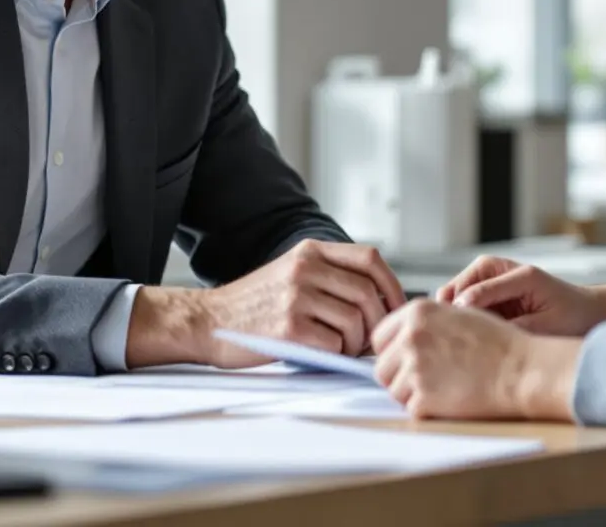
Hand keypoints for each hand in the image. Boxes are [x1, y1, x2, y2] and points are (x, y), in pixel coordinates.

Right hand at [128, 240, 405, 368]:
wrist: (208, 320)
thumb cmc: (255, 305)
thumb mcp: (291, 272)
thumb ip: (330, 276)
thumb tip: (381, 300)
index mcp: (310, 251)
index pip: (370, 259)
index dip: (392, 285)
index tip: (396, 309)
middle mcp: (305, 268)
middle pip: (368, 294)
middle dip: (377, 323)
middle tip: (368, 341)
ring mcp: (296, 297)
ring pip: (355, 321)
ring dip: (356, 343)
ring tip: (341, 349)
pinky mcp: (289, 327)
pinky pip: (334, 343)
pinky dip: (337, 354)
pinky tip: (323, 355)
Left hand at [372, 300, 580, 420]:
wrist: (520, 370)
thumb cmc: (497, 343)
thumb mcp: (458, 314)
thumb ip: (424, 321)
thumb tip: (399, 337)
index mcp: (418, 312)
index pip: (379, 337)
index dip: (392, 352)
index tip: (405, 360)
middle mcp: (411, 336)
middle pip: (382, 367)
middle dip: (399, 376)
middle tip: (426, 380)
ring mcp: (415, 368)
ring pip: (394, 391)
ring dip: (412, 394)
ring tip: (443, 388)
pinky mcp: (424, 397)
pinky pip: (411, 409)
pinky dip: (427, 410)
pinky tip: (450, 400)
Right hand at [437, 256, 605, 336]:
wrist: (586, 312)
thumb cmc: (572, 318)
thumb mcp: (546, 327)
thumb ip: (514, 329)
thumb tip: (482, 337)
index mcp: (518, 274)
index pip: (475, 294)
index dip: (459, 319)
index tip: (448, 344)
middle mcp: (498, 269)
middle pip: (456, 290)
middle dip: (445, 316)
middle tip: (439, 346)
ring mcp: (489, 279)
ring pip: (451, 298)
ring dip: (447, 320)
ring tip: (446, 347)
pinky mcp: (485, 292)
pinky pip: (459, 306)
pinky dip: (454, 322)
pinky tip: (456, 345)